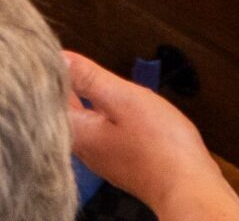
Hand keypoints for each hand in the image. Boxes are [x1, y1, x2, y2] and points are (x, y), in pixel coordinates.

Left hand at [63, 52, 238, 217]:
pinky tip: (111, 105)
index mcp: (79, 133)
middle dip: (67, 85)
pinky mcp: (120, 161)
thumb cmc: (160, 145)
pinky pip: (102, 132)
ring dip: (85, 99)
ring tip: (86, 75)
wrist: (187, 186)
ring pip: (85, 121)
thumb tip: (59, 60)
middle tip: (68, 59)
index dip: (53, 73)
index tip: (53, 52)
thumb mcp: (124, 99)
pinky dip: (101, 114)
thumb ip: (90, 79)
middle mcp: (85, 149)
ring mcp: (103, 157)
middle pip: (66, 111)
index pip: (51, 98)